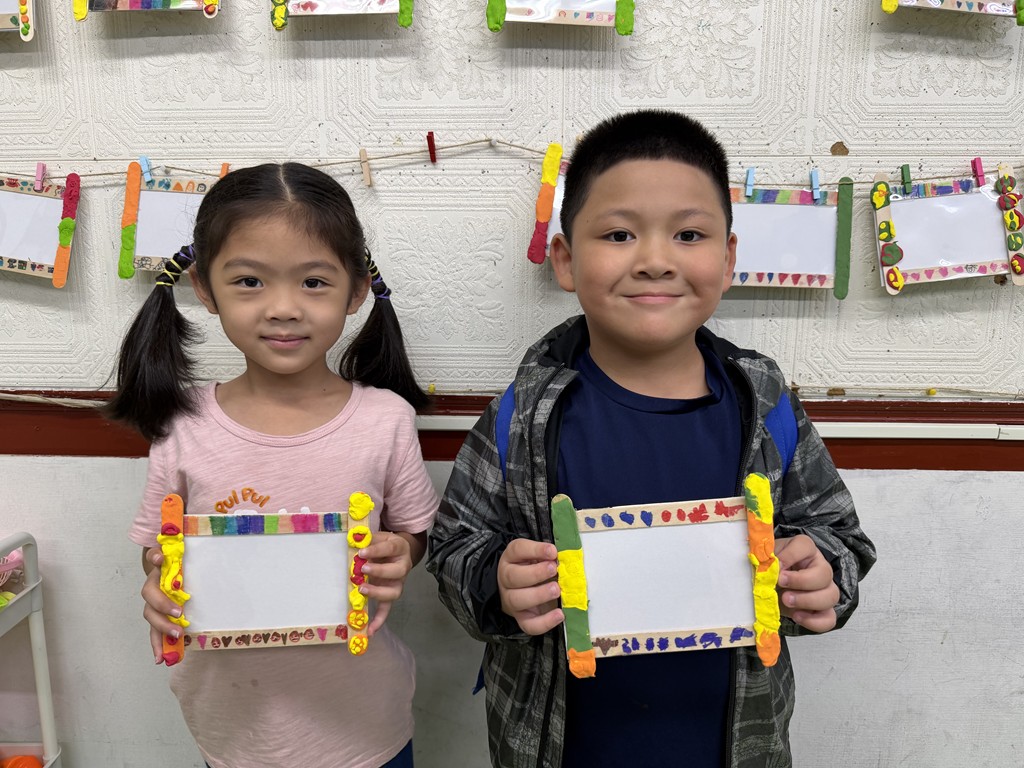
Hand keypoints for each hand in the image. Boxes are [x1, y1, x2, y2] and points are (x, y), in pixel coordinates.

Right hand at [141, 547, 184, 663]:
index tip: (159, 557)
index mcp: (159, 568)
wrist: (169, 571)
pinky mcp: (158, 618)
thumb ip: (175, 547)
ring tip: (176, 638)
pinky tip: (161, 658)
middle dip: (162, 607)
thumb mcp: (181, 553)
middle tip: (179, 614)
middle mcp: (153, 587)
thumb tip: (166, 543)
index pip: (154, 560)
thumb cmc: (179, 563)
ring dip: (161, 630)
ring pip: (151, 618)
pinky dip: (158, 646)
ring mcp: (153, 605)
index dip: (155, 558)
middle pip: (149, 598)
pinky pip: (155, 633)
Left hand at [358, 532, 413, 636]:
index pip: (390, 548)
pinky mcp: (391, 594)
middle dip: (379, 572)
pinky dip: (379, 620)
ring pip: (394, 592)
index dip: (376, 550)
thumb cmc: (384, 543)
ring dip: (378, 593)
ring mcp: (399, 582)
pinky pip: (387, 608)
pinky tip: (370, 630)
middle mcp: (403, 566)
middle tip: (363, 570)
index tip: (361, 552)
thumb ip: (368, 540)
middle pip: (397, 571)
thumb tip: (353, 542)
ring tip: (362, 590)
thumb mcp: (378, 536)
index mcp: (400, 547)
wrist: (397, 550)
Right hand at [498, 538, 562, 635]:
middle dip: (535, 573)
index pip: (517, 550)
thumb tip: (564, 558)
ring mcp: (512, 600)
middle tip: (553, 569)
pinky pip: (529, 624)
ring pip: (518, 600)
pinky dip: (545, 622)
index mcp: (511, 558)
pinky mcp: (522, 618)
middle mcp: (507, 579)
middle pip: (513, 577)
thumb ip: (548, 556)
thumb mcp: (539, 557)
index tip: (552, 551)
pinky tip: (559, 614)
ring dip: (539, 595)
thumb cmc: (534, 569)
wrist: (524, 589)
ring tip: (556, 590)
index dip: (535, 550)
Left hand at [775, 535, 839, 632]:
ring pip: (832, 595)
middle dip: (802, 581)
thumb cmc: (769, 569)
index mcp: (804, 550)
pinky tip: (796, 617)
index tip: (776, 566)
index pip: (805, 545)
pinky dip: (814, 621)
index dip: (790, 555)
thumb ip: (766, 562)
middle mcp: (819, 567)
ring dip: (808, 601)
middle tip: (781, 584)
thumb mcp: (765, 561)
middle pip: (825, 573)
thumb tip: (769, 571)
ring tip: (786, 601)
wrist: (769, 586)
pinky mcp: (822, 610)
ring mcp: (824, 589)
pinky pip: (829, 618)